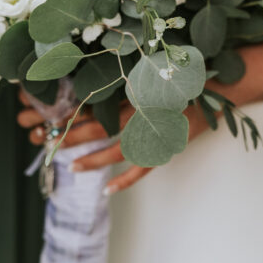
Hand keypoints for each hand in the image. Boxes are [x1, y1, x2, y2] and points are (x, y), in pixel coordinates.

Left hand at [16, 90, 209, 193]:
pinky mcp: (166, 146)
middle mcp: (138, 113)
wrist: (218, 85)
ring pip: (116, 150)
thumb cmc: (183, 75)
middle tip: (44, 142)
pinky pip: (142, 168)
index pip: (93, 105)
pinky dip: (124, 180)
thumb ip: (127, 81)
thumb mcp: (150, 74)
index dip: (68, 114)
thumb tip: (95, 85)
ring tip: (72, 167)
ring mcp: (153, 132)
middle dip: (70, 135)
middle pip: (97, 127)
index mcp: (131, 93)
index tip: (45, 120)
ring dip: (92, 159)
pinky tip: (107, 188)